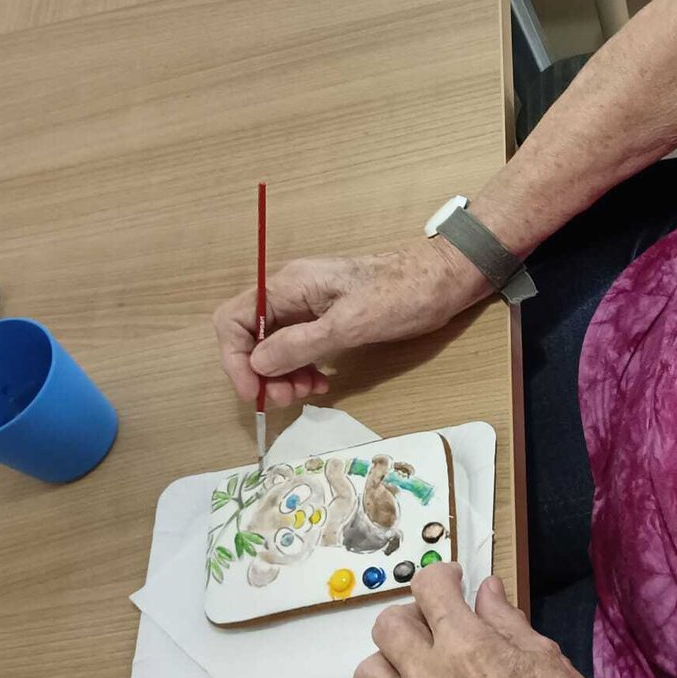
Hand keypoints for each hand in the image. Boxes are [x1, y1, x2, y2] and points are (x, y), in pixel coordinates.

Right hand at [213, 238, 489, 407]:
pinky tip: (321, 382)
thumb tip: (257, 364)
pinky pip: (299, 345)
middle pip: (250, 335)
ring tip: (308, 392)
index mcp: (289, 285)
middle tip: (288, 398)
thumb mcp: (350, 324)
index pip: (233, 320)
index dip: (235, 359)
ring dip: (282, 373)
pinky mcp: (329, 317)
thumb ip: (301, 344)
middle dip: (261, 371)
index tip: (255, 392)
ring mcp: (310, 304)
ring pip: (274, 344)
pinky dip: (302, 367)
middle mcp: (292, 291)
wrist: (443, 279)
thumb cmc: (402, 295)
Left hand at [353, 566, 640, 677]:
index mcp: (468, 648)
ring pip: (369, 676)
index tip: (451, 581)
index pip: (427, 588)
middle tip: (436, 620)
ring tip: (418, 663)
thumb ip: (504, 620)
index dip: (441, 575)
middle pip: (387, 627)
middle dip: (412, 613)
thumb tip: (486, 593)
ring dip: (391, 661)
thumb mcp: (543, 654)